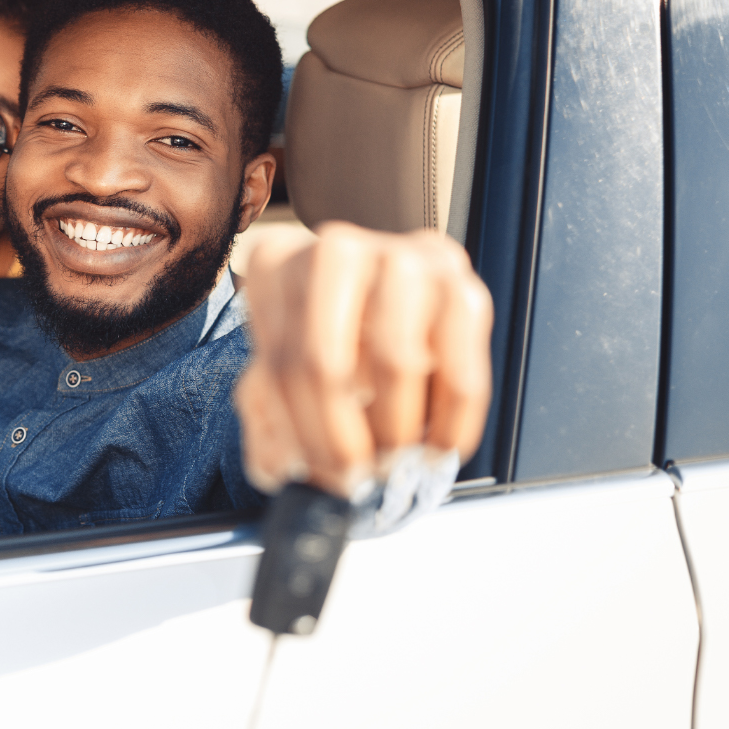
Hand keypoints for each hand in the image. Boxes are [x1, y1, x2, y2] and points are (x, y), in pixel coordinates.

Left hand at [236, 222, 492, 498]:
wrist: (378, 290)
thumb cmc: (321, 335)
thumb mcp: (278, 369)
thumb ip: (267, 418)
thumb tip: (276, 470)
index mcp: (276, 264)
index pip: (282, 363)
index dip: (301, 431)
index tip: (317, 474)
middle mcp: (336, 249)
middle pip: (327, 361)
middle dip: (340, 438)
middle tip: (352, 479)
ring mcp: (403, 258)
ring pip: (397, 362)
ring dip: (393, 430)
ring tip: (390, 462)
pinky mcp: (460, 282)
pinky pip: (461, 372)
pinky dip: (451, 423)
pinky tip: (436, 449)